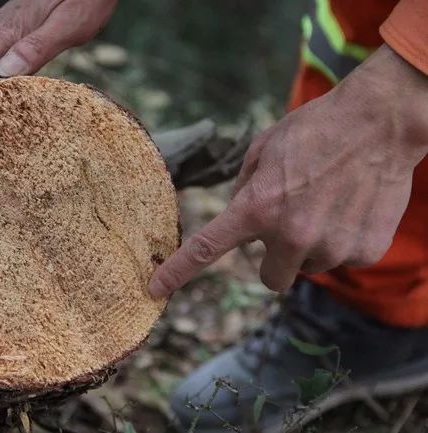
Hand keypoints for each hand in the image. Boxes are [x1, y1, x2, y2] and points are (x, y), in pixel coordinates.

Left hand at [150, 44, 427, 296]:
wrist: (380, 121)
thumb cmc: (315, 130)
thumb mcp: (263, 150)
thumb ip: (245, 191)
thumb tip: (240, 223)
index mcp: (257, 207)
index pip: (207, 249)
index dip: (178, 272)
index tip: (156, 289)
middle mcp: (291, 235)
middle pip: (270, 279)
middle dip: (274, 259)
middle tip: (289, 226)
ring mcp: (331, 246)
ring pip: (309, 267)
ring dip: (311, 246)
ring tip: (327, 204)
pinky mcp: (364, 250)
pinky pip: (343, 258)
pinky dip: (343, 240)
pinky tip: (350, 207)